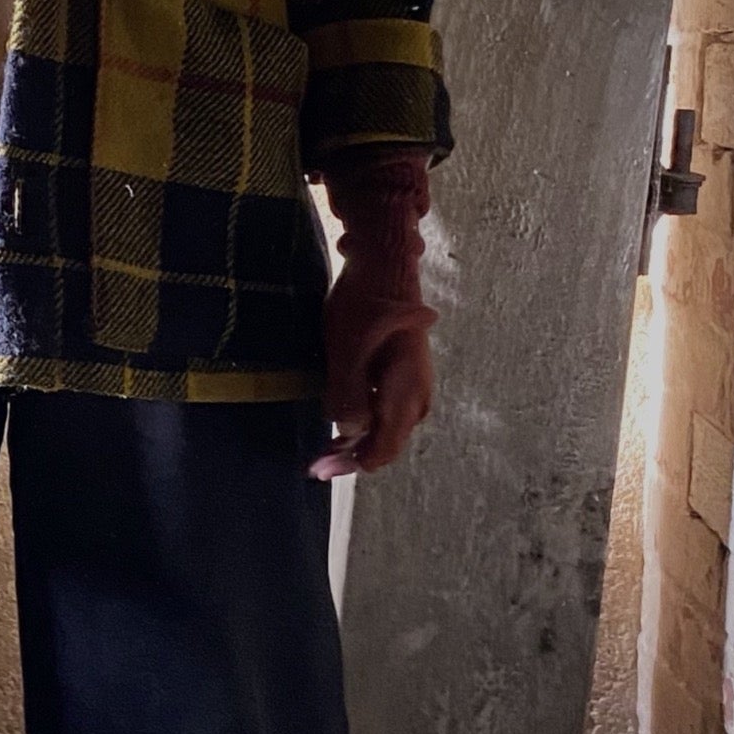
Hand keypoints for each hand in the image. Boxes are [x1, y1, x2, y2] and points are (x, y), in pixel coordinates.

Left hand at [310, 149, 436, 479]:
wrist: (385, 263)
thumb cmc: (363, 304)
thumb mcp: (347, 350)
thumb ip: (349, 396)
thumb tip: (350, 434)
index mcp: (406, 391)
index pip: (383, 448)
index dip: (350, 465)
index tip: (318, 470)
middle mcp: (417, 394)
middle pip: (387, 442)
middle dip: (352, 456)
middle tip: (316, 462)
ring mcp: (414, 383)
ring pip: (387, 426)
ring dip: (357, 440)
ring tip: (325, 445)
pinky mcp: (404, 372)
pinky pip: (386, 408)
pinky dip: (365, 419)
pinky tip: (344, 415)